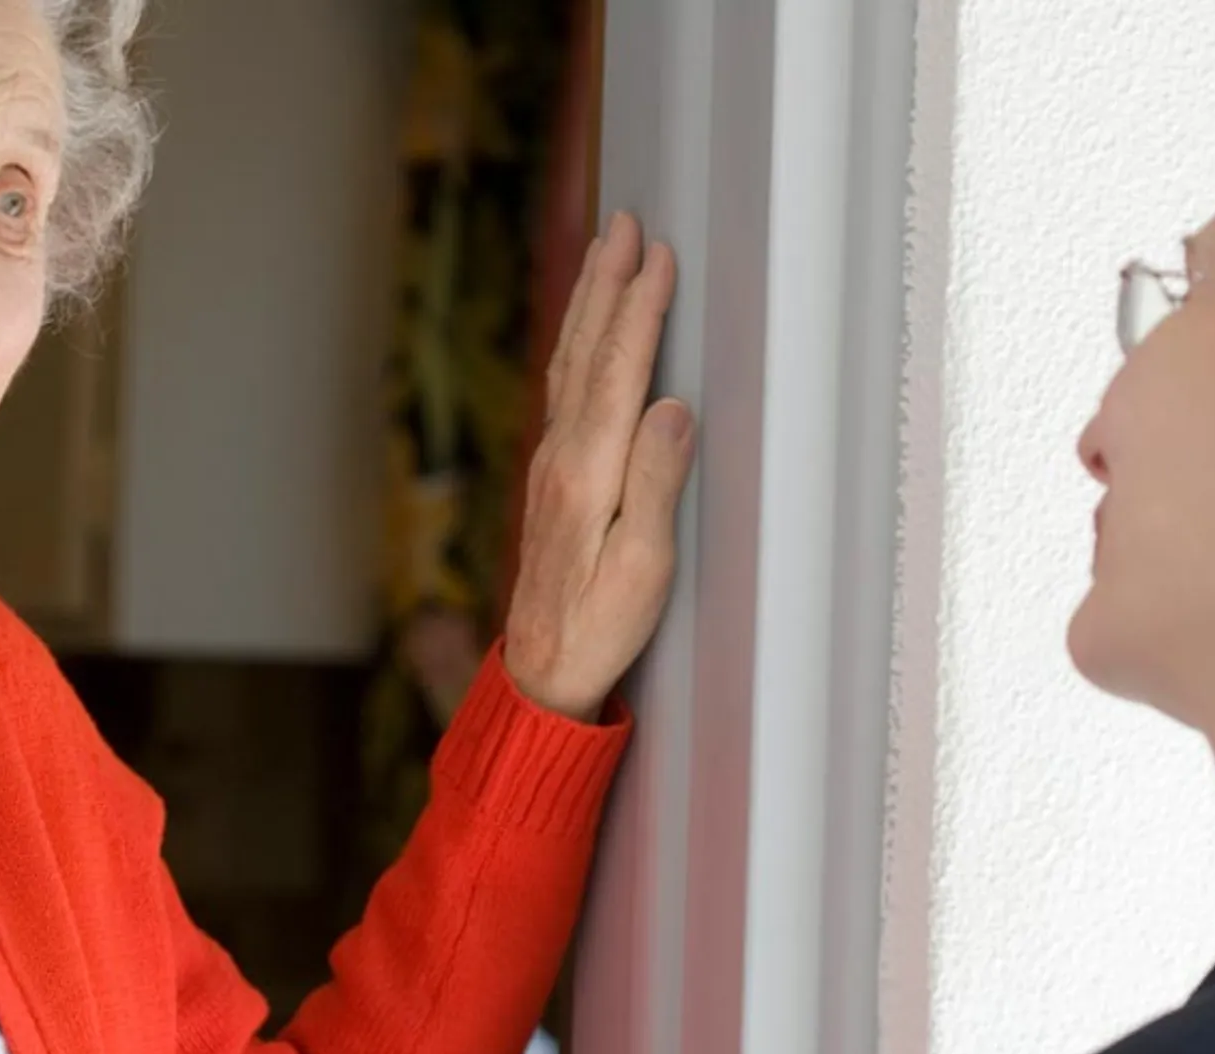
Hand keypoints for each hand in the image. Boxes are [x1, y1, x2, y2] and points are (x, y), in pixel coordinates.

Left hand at [501, 211, 695, 722]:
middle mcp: (561, 457)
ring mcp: (551, 465)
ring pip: (570, 364)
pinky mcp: (551, 479)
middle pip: (586, 351)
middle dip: (607, 283)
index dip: (640, 309)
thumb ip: (656, 483)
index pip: (618, 370)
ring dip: (589, 304)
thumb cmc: (600, 626)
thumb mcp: (642, 567)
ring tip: (606, 254)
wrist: (540, 671)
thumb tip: (674, 407)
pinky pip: (564, 390)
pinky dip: (578, 345)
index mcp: (587, 472)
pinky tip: (585, 333)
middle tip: (625, 221)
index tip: (658, 254)